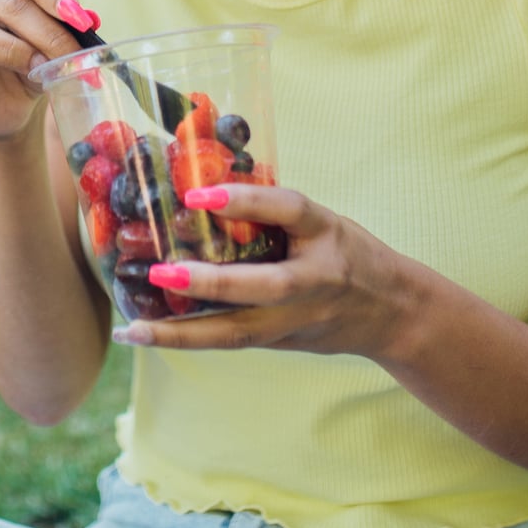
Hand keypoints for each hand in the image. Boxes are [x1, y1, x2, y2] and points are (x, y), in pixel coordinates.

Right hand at [0, 0, 94, 141]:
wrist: (9, 103)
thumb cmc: (32, 61)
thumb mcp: (55, 43)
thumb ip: (68, 29)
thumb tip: (90, 22)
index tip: (81, 19)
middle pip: (5, 0)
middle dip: (46, 30)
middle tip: (73, 57)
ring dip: (11, 49)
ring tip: (38, 69)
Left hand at [111, 183, 417, 358]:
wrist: (393, 314)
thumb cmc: (348, 253)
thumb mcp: (321, 221)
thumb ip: (272, 210)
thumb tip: (203, 184)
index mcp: (326, 235)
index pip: (289, 210)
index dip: (246, 200)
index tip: (200, 192)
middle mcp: (315, 280)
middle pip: (263, 287)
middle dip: (210, 283)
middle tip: (160, 269)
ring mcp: (298, 320)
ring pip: (238, 332)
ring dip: (182, 332)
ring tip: (134, 328)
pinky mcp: (281, 343)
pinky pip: (231, 341)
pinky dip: (188, 340)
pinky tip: (146, 334)